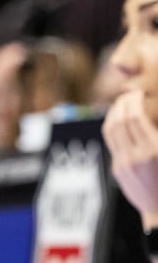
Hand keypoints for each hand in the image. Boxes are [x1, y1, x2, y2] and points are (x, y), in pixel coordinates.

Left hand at [102, 91, 157, 218]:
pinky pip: (111, 143)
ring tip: (122, 104)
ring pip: (110, 131)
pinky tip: (121, 120)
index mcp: (153, 151)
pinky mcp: (117, 169)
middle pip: (119, 121)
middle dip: (122, 104)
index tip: (138, 93)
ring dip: (114, 113)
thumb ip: (157, 132)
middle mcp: (134, 157)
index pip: (135, 118)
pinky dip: (114, 127)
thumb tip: (154, 115)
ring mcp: (123, 164)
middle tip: (128, 94)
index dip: (134, 101)